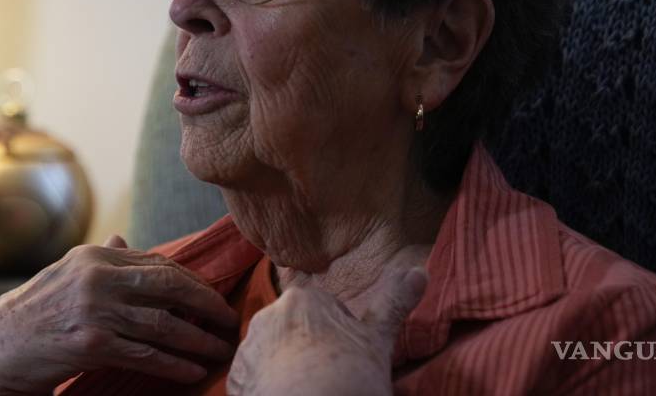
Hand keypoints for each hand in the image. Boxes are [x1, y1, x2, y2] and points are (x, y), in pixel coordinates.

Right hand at [0, 235, 238, 395]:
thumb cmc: (35, 315)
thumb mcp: (66, 276)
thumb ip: (101, 259)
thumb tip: (126, 238)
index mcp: (95, 255)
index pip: (160, 264)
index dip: (194, 283)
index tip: (214, 299)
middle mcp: (97, 275)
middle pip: (170, 286)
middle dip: (206, 305)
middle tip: (229, 320)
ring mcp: (94, 308)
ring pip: (163, 324)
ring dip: (198, 340)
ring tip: (220, 350)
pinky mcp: (91, 342)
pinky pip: (145, 354)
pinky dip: (174, 364)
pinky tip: (193, 371)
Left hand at [227, 267, 426, 395]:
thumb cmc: (348, 377)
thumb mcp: (377, 340)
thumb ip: (394, 303)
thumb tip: (419, 270)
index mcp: (303, 300)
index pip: (323, 310)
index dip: (339, 336)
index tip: (348, 359)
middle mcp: (268, 317)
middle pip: (294, 330)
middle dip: (309, 348)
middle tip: (332, 378)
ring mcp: (248, 349)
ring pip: (272, 355)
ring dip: (286, 369)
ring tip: (311, 393)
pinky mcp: (236, 380)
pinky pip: (254, 380)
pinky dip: (267, 390)